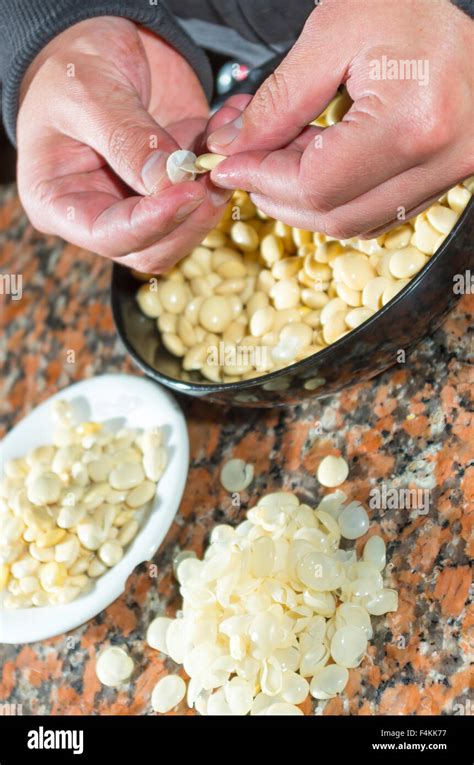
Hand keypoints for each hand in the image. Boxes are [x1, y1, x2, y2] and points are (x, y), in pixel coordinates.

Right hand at [17, 18, 229, 271]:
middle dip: (189, 217)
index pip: (107, 235)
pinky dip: (226, 166)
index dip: (151, 223)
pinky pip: (207, 195)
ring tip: (224, 144)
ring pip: (185, 230)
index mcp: (60, 201)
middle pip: (152, 247)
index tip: (188, 193)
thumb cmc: (74, 60)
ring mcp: (141, 203)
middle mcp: (100, 212)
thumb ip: (127, 140)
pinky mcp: (175, 187)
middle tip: (213, 173)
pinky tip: (229, 125)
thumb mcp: (90, 92)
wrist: (105, 36)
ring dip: (213, 196)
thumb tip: (168, 183)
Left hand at [208, 0, 473, 237]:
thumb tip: (233, 149)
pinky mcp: (448, 175)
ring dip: (306, 199)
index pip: (318, 185)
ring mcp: (451, 171)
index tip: (228, 164)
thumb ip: (278, 101)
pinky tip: (319, 160)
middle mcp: (442, 158)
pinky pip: (379, 211)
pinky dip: (338, 197)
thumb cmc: (405, 1)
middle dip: (278, 195)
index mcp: (414, 120)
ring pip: (355, 221)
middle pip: (335, 215)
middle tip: (247, 162)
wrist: (462, 2)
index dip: (262, 179)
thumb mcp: (332, 33)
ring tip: (283, 152)